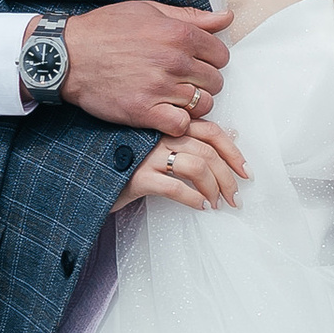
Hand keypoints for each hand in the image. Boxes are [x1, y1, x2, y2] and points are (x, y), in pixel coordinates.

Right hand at [60, 2, 233, 136]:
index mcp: (179, 34)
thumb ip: (192, 17)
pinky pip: (181, 124)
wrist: (68, 55)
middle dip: (203, 82)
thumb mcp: (149, 11)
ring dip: (192, 104)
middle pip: (215, 82)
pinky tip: (165, 113)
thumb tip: (227, 18)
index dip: (211, 60)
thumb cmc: (106, 29)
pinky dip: (178, 122)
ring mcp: (159, 87)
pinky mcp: (144, 111)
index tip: (196, 63)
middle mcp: (174, 61)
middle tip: (183, 81)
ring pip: (203, 105)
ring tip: (174, 97)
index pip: (221, 55)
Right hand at [112, 118, 250, 211]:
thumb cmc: (127, 160)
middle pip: (208, 152)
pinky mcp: (137, 177)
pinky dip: (194, 198)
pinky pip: (175, 187)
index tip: (246, 172)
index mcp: (168, 125)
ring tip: (218, 203)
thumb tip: (232, 135)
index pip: (211, 131)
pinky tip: (201, 207)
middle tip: (236, 197)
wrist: (88, 174)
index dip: (233, 152)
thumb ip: (190, 138)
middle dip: (228, 177)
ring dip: (214, 188)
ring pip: (196, 167)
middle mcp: (160, 136)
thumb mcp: (158, 145)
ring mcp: (147, 155)